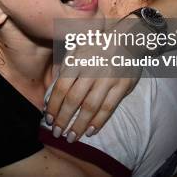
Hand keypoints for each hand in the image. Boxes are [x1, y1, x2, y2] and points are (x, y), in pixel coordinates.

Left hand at [45, 27, 141, 141]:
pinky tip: (90, 131)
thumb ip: (65, 68)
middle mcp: (91, 71)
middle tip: (57, 132)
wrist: (127, 39)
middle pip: (74, 100)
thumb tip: (53, 93)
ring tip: (71, 137)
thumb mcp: (77, 49)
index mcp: (77, 61)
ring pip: (90, 107)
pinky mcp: (122, 86)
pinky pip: (108, 108)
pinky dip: (98, 121)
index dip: (53, 105)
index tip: (48, 119)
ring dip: (79, 125)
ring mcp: (107, 79)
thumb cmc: (97, 46)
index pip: (61, 87)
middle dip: (63, 119)